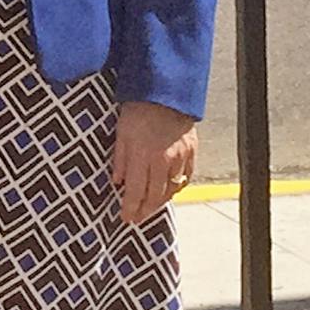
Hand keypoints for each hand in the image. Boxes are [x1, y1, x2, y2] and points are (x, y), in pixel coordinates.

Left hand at [113, 102, 197, 223]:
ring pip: (172, 189)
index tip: (126, 218)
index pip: (136, 192)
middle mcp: (163, 160)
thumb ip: (120, 160)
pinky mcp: (191, 151)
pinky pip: (186, 177)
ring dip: (161, 201)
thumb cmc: (139, 109)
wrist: (165, 90)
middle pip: (155, 196)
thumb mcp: (121, 133)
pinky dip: (177, 187)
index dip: (130, 209)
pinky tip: (169, 190)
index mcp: (143, 156)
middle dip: (145, 210)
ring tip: (151, 206)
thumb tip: (118, 182)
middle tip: (138, 218)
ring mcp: (180, 157)